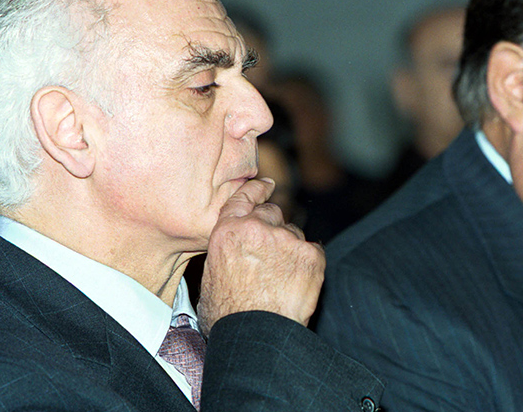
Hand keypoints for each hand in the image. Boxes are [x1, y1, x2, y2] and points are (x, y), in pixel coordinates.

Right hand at [197, 178, 324, 333]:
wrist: (257, 336)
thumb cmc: (229, 317)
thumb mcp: (210, 280)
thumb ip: (224, 255)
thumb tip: (228, 257)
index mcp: (228, 232)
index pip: (244, 198)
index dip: (257, 190)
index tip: (267, 185)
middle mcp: (257, 228)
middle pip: (272, 213)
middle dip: (273, 228)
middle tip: (273, 255)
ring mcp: (286, 239)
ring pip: (293, 234)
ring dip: (290, 249)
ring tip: (282, 280)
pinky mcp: (311, 254)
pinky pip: (312, 251)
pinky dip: (308, 263)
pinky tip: (297, 284)